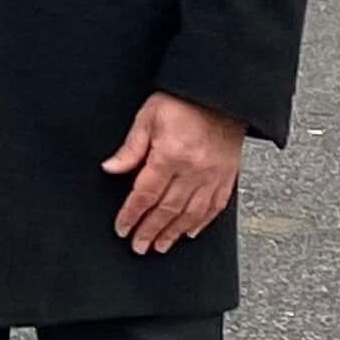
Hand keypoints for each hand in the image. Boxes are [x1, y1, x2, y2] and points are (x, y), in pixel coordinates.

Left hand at [103, 92, 248, 254]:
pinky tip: (190, 232)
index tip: (122, 228)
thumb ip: (131, 147)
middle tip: (138, 246)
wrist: (220, 94)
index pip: (145, 194)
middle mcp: (194, 170)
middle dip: (150, 231)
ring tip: (160, 246)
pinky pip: (215, 206)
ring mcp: (213, 175)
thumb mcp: (148, 117)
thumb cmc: (183, 101)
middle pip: (167, 209)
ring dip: (173, 233)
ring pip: (191, 214)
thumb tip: (111, 168)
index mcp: (171, 155)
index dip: (131, 214)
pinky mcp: (228, 176)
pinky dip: (201, 223)